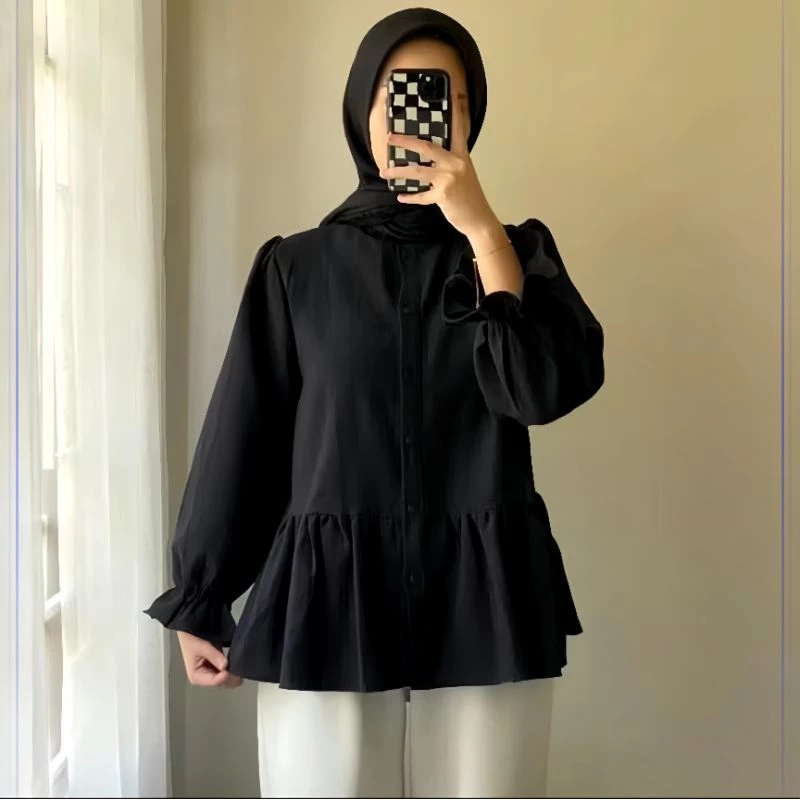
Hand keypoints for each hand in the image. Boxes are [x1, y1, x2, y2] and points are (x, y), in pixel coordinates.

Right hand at [177, 631, 242, 687]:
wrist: (191, 630)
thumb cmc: (193, 639)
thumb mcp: (203, 647)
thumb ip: (214, 656)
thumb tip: (225, 666)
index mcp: (196, 677)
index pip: (214, 681)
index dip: (225, 677)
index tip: (233, 670)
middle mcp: (204, 678)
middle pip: (221, 682)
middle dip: (231, 677)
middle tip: (242, 669)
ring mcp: (211, 673)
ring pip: (226, 678)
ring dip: (233, 673)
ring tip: (241, 667)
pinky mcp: (216, 666)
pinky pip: (226, 671)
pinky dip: (232, 668)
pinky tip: (238, 664)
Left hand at [379, 94, 501, 239]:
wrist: (479, 219)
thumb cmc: (470, 197)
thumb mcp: (464, 174)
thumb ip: (449, 163)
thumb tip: (428, 157)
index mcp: (462, 156)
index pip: (458, 129)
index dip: (455, 111)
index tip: (452, 93)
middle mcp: (456, 164)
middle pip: (427, 147)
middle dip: (406, 141)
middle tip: (390, 137)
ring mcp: (450, 179)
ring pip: (418, 171)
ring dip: (398, 172)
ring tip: (384, 172)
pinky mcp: (444, 195)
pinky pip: (422, 196)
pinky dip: (411, 197)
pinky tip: (401, 196)